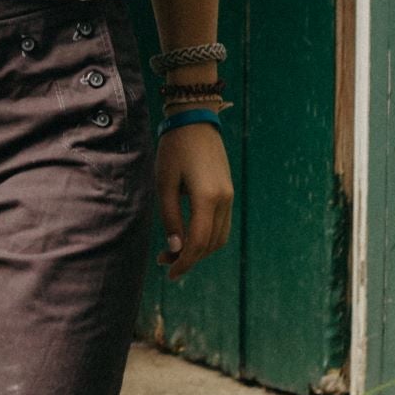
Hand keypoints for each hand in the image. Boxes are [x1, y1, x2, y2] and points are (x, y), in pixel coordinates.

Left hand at [155, 122, 232, 279]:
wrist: (195, 120)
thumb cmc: (174, 149)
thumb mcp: (164, 184)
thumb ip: (170, 218)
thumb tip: (175, 249)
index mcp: (207, 197)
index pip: (198, 242)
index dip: (184, 261)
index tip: (169, 273)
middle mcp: (224, 200)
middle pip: (211, 244)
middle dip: (189, 258)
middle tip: (165, 263)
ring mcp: (230, 196)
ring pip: (220, 237)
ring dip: (200, 250)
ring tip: (175, 253)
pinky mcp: (228, 192)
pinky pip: (222, 225)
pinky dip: (208, 238)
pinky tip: (189, 238)